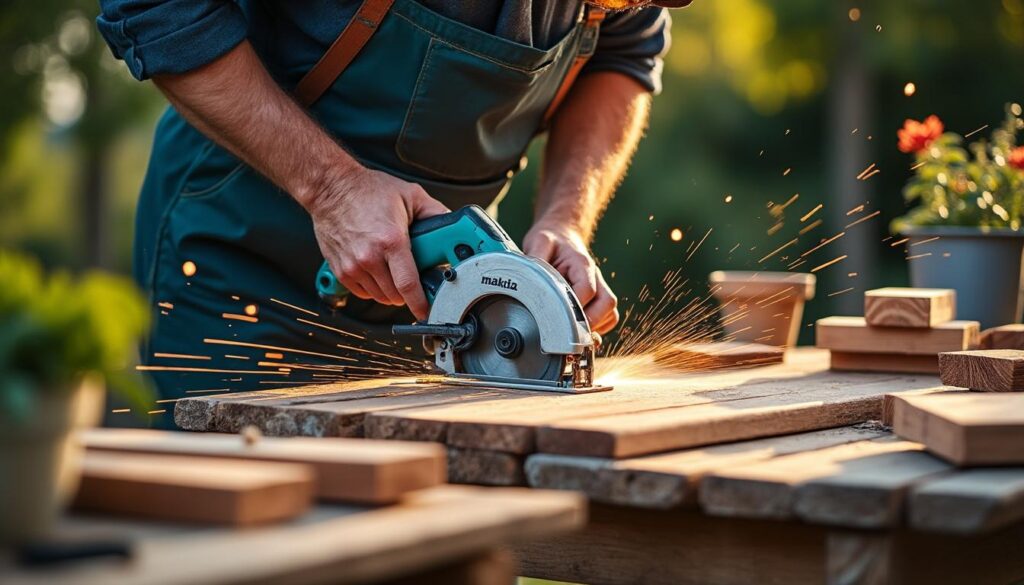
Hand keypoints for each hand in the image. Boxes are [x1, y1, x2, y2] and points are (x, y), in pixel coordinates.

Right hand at [304, 165, 447, 319]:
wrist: (330, 188)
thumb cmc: (366, 190)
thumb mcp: (410, 195)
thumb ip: (434, 212)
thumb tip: (453, 225)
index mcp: (390, 241)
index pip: (408, 285)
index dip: (421, 303)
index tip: (427, 311)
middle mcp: (370, 257)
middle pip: (396, 295)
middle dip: (409, 292)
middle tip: (413, 277)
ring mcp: (353, 266)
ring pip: (380, 297)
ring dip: (391, 290)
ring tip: (393, 269)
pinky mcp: (341, 271)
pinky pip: (364, 293)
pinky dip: (374, 288)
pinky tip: (378, 269)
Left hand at [523, 223, 618, 334]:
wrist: (562, 233)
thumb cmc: (551, 240)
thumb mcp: (539, 242)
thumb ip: (536, 259)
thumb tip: (530, 281)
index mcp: (582, 264)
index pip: (587, 290)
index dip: (576, 307)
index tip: (560, 319)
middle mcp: (596, 277)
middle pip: (606, 303)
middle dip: (590, 321)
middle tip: (568, 334)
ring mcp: (600, 287)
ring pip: (610, 313)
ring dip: (595, 326)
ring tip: (573, 335)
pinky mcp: (598, 297)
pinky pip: (608, 317)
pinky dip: (598, 328)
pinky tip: (579, 331)